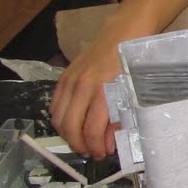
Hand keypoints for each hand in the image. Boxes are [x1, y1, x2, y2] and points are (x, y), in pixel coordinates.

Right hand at [50, 37, 126, 158]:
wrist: (123, 32)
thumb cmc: (133, 64)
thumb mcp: (132, 94)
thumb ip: (119, 121)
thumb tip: (108, 146)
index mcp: (103, 92)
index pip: (91, 130)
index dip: (95, 148)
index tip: (102, 155)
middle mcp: (82, 86)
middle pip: (70, 127)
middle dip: (79, 145)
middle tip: (90, 152)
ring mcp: (70, 80)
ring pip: (58, 118)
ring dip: (67, 134)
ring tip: (80, 141)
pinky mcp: (64, 76)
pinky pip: (54, 104)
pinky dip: (59, 119)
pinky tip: (71, 124)